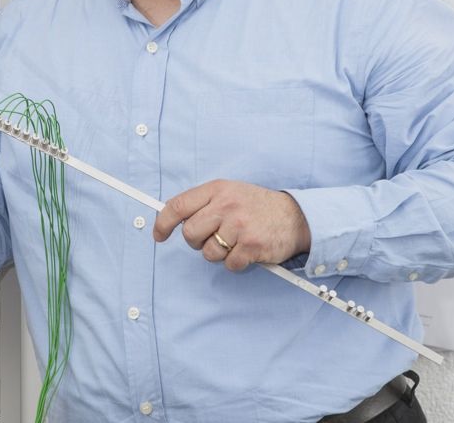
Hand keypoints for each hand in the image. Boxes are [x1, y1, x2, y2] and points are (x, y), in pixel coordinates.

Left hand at [153, 180, 311, 270]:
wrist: (295, 215)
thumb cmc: (256, 205)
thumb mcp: (229, 192)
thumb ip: (204, 202)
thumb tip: (170, 217)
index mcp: (217, 189)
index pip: (178, 205)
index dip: (163, 223)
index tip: (159, 235)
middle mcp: (226, 205)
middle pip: (190, 234)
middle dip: (197, 242)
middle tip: (212, 238)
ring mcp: (239, 226)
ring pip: (208, 253)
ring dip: (219, 253)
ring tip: (235, 241)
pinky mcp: (251, 246)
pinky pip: (229, 264)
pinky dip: (236, 262)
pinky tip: (247, 250)